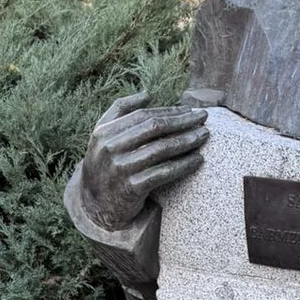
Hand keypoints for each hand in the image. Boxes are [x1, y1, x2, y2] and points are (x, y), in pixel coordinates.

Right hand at [80, 91, 209, 229]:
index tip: (189, 111)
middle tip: (203, 118)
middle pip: (154, 129)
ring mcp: (120, 169)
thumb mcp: (102, 136)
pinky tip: (198, 160)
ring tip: (204, 136)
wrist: (95, 205)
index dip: (169, 111)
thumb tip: (146, 94)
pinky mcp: (132, 189)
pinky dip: (184, 165)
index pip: (143, 116)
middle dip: (182, 122)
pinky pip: (164, 172)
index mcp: (104, 132)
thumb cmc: (105, 163)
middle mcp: (109, 149)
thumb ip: (118, 112)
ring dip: (188, 141)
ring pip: (162, 149)